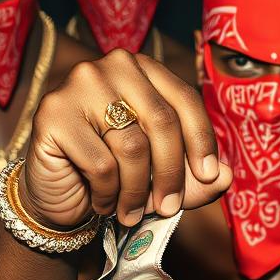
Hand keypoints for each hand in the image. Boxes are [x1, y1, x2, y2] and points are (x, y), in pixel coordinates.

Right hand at [21, 50, 231, 229]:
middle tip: (169, 207)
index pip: (184, 99)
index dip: (202, 140)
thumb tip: (226, 177)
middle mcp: (111, 67)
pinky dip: (108, 194)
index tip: (210, 176)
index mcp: (143, 70)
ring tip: (132, 212)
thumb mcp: (163, 179)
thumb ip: (196, 177)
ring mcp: (78, 86)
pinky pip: (100, 164)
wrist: (57, 195)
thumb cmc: (114, 178)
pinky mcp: (53, 114)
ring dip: (137, 191)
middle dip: (171, 173)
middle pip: (161, 120)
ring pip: (131, 146)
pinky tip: (103, 203)